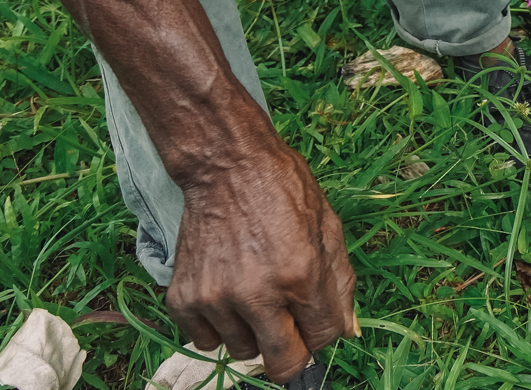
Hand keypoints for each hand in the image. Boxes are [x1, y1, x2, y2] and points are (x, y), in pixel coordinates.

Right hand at [167, 142, 356, 381]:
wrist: (227, 167)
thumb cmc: (284, 192)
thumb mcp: (329, 228)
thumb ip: (341, 285)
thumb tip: (347, 332)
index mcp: (301, 276)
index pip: (321, 341)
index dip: (321, 332)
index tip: (312, 317)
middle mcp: (257, 294)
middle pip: (281, 364)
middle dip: (291, 352)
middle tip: (285, 326)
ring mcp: (216, 298)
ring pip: (242, 352)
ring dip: (251, 333)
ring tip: (252, 294)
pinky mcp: (184, 297)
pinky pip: (204, 340)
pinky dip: (216, 326)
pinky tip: (225, 294)